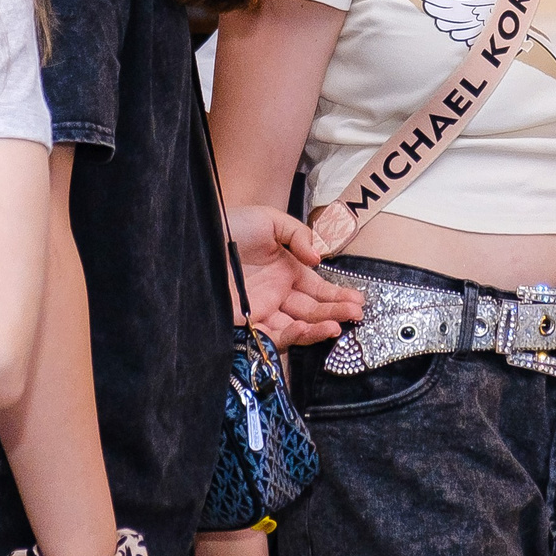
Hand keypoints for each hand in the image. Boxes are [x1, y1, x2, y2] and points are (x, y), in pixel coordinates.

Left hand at [228, 204, 363, 345]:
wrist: (197, 239)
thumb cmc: (230, 225)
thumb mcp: (270, 220)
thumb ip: (298, 236)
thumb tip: (319, 259)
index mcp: (286, 271)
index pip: (317, 289)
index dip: (337, 296)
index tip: (358, 302)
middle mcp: (277, 294)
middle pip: (311, 309)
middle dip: (335, 312)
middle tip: (356, 314)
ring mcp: (262, 310)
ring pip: (296, 326)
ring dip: (318, 328)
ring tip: (336, 326)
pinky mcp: (246, 323)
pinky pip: (273, 335)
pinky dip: (293, 335)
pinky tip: (308, 328)